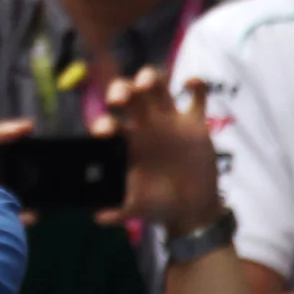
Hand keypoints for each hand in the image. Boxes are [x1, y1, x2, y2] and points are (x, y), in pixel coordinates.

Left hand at [104, 69, 223, 236]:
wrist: (192, 210)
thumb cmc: (159, 206)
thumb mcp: (138, 208)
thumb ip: (118, 210)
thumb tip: (97, 216)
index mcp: (127, 143)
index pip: (109, 122)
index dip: (104, 122)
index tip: (104, 131)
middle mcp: (145, 126)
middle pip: (128, 94)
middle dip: (120, 89)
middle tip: (118, 99)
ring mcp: (170, 121)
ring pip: (157, 86)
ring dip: (149, 78)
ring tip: (147, 85)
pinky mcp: (195, 123)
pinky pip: (197, 95)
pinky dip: (196, 84)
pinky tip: (189, 84)